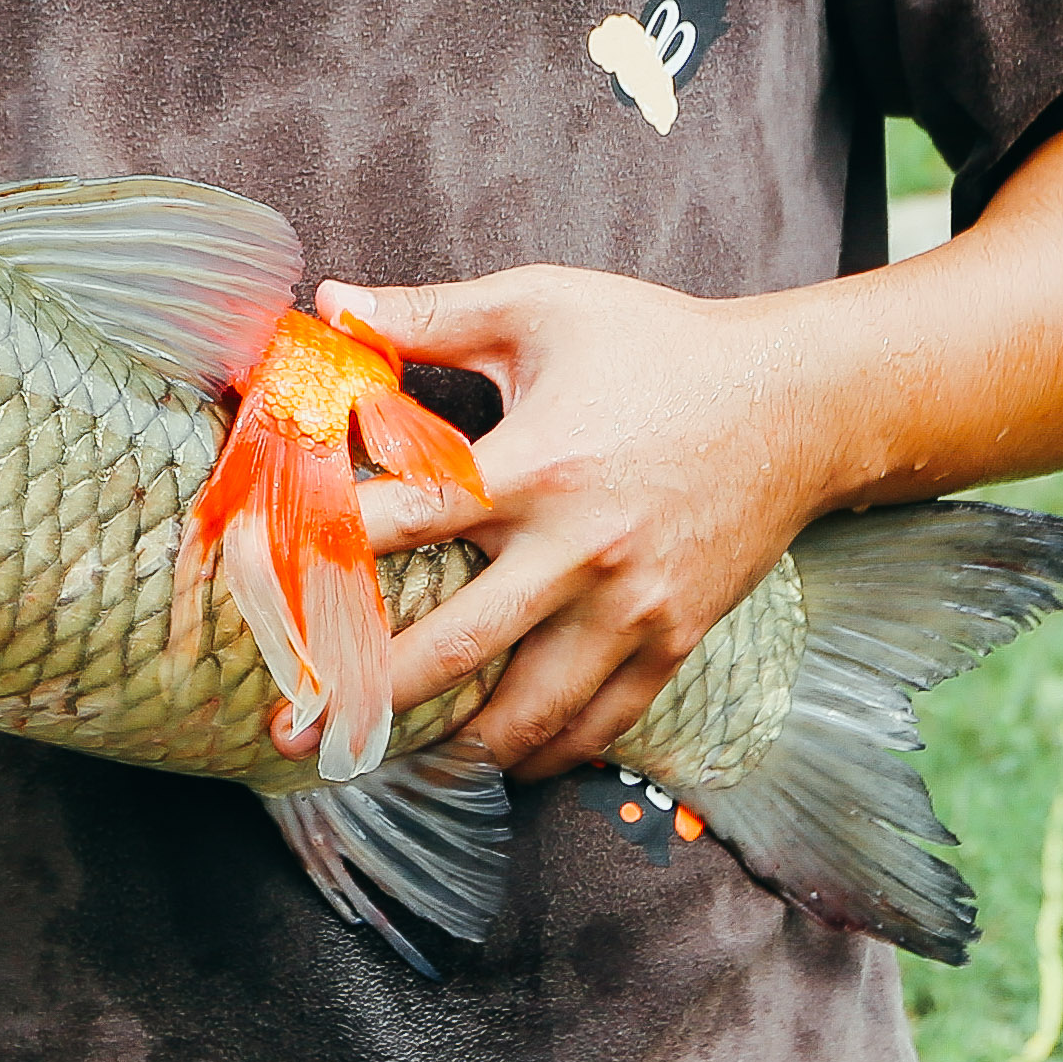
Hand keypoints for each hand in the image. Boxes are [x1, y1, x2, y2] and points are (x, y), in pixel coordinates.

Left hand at [312, 268, 836, 776]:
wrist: (800, 403)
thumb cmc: (662, 345)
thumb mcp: (544, 306)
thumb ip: (431, 314)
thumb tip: (331, 299)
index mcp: (534, 465)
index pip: (405, 522)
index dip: (324, 554)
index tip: (262, 586)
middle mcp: (577, 550)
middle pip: (451, 645)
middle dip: (363, 695)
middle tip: (295, 729)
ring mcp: (629, 607)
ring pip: (527, 709)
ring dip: (450, 747)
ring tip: (385, 762)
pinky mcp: (671, 639)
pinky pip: (600, 723)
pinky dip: (545, 752)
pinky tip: (498, 761)